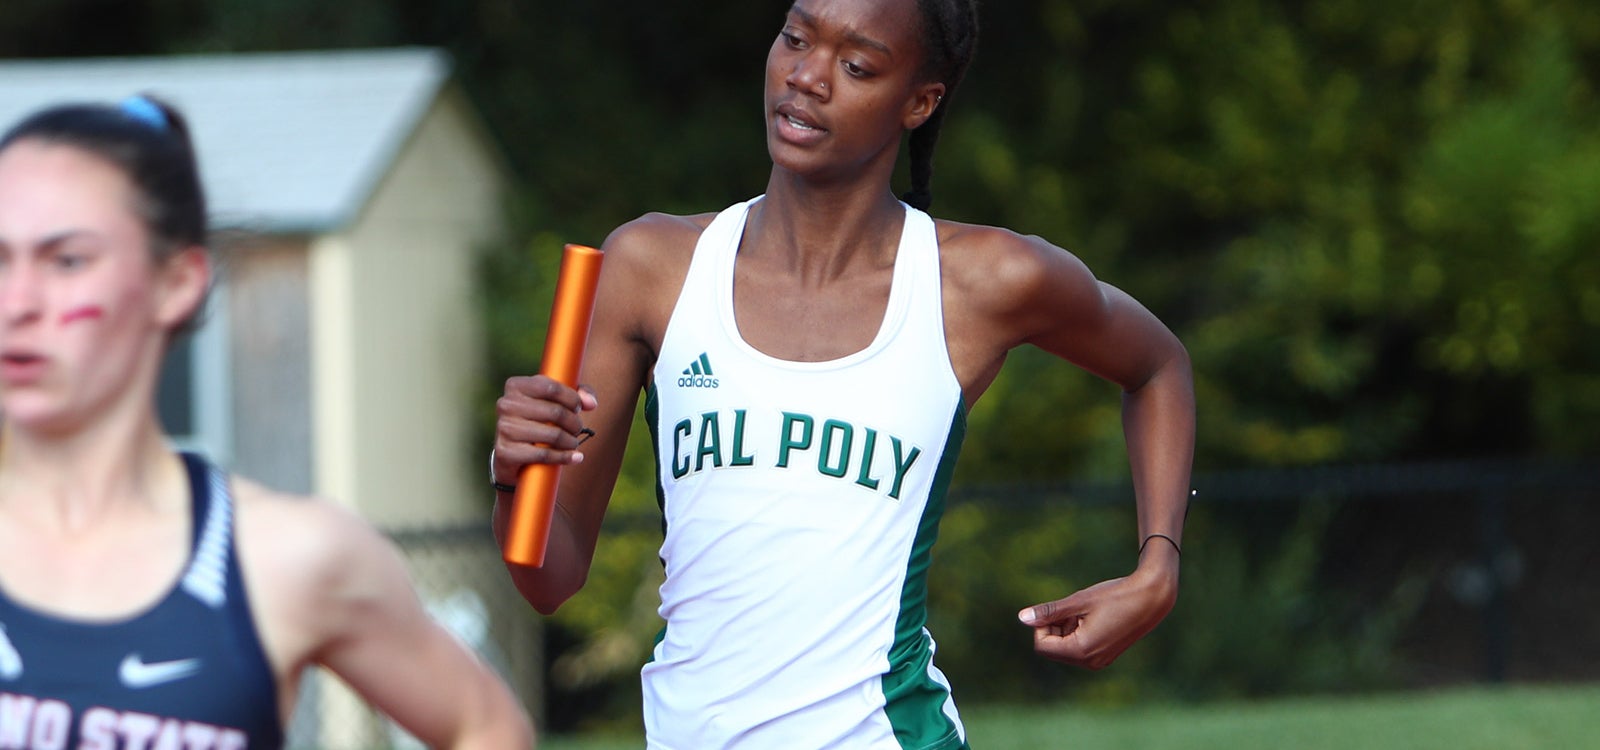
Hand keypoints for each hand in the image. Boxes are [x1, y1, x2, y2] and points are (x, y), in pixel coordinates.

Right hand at [492, 375, 598, 485]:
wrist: (511, 453)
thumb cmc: (537, 419)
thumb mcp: (554, 400)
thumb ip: (578, 394)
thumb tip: (591, 403)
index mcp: (515, 385)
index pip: (551, 387)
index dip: (572, 399)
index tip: (578, 408)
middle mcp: (506, 405)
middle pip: (555, 412)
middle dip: (574, 423)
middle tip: (577, 428)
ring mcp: (504, 429)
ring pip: (552, 435)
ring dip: (571, 441)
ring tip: (573, 442)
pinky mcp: (506, 452)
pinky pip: (544, 455)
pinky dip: (564, 457)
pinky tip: (575, 457)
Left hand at [1017, 553, 1177, 669]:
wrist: (1152, 597)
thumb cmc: (1115, 596)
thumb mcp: (1078, 601)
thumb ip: (1049, 612)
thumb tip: (1022, 618)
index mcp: (1082, 651)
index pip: (1042, 646)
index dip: (1042, 626)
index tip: (1057, 610)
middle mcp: (1090, 662)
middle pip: (1053, 650)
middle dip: (1054, 628)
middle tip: (1072, 610)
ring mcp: (1100, 661)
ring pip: (1066, 648)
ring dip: (1067, 629)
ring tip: (1085, 612)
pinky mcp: (1106, 655)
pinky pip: (1081, 648)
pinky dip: (1078, 632)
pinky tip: (1093, 617)